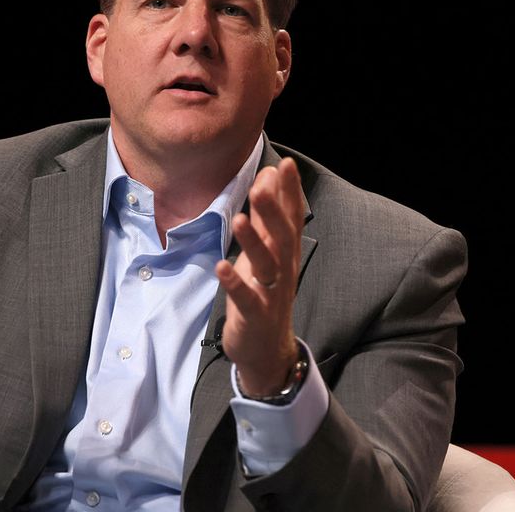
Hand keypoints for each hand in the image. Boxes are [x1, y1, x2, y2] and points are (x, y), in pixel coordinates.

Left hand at [215, 157, 304, 395]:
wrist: (266, 348)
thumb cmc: (263, 291)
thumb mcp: (267, 252)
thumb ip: (269, 217)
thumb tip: (269, 176)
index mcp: (287, 252)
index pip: (293, 216)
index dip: (291, 191)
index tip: (287, 164)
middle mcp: (284, 269)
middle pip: (282, 236)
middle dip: (273, 211)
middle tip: (261, 185)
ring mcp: (271, 293)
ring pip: (267, 264)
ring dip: (253, 242)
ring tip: (240, 220)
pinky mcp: (255, 315)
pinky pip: (246, 298)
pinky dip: (235, 283)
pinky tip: (221, 267)